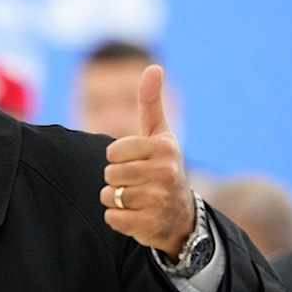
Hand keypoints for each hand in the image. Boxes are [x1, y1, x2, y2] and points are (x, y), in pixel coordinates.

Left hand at [101, 65, 194, 257]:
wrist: (181, 216)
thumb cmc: (164, 168)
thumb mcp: (161, 135)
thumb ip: (152, 102)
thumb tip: (154, 67)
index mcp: (164, 148)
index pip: (112, 152)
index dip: (118, 159)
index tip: (138, 163)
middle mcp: (165, 173)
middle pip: (110, 174)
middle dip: (117, 180)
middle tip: (138, 184)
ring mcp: (158, 200)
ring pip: (109, 196)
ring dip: (116, 200)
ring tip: (137, 200)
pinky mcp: (149, 225)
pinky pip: (112, 218)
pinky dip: (118, 219)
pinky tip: (136, 216)